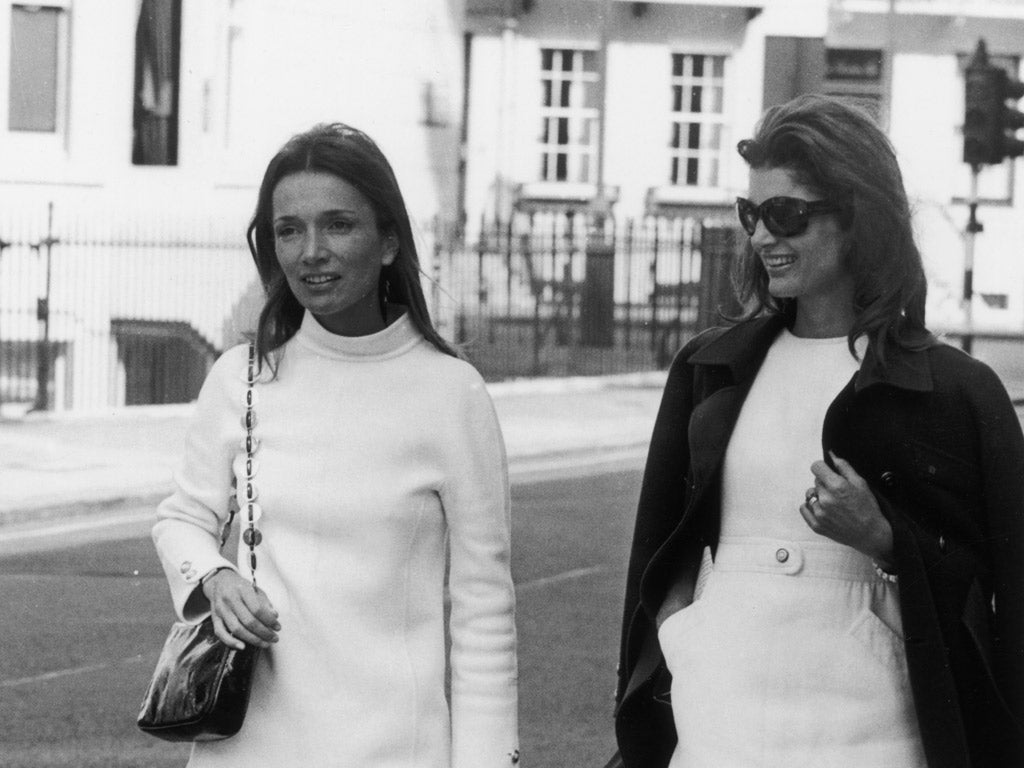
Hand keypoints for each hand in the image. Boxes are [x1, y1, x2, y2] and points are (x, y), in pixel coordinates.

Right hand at [202, 569, 279, 649]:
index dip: (269, 620)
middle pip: (248, 621)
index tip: (278, 627)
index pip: (257, 609)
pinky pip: (220, 633)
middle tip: (274, 638)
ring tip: (265, 643)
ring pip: (236, 629)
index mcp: (242, 589)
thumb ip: (265, 602)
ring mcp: (221, 609)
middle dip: (264, 633)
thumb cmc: (241, 587)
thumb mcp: (255, 589)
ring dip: (252, 639)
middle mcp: (230, 599)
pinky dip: (231, 642)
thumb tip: (274, 616)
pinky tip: (243, 647)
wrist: (219, 581)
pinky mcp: (214, 617)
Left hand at [801, 451, 893, 568]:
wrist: (870, 534)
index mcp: (836, 486)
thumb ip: (844, 467)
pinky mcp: (816, 525)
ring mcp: (819, 513)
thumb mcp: (860, 483)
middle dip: (825, 483)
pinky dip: (811, 507)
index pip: (816, 467)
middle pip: (815, 481)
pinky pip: (804, 508)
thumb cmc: (868, 508)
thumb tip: (831, 455)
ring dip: (819, 496)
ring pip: (810, 494)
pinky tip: (824, 509)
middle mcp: (825, 499)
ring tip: (833, 503)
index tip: (828, 472)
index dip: (823, 468)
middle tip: (838, 493)